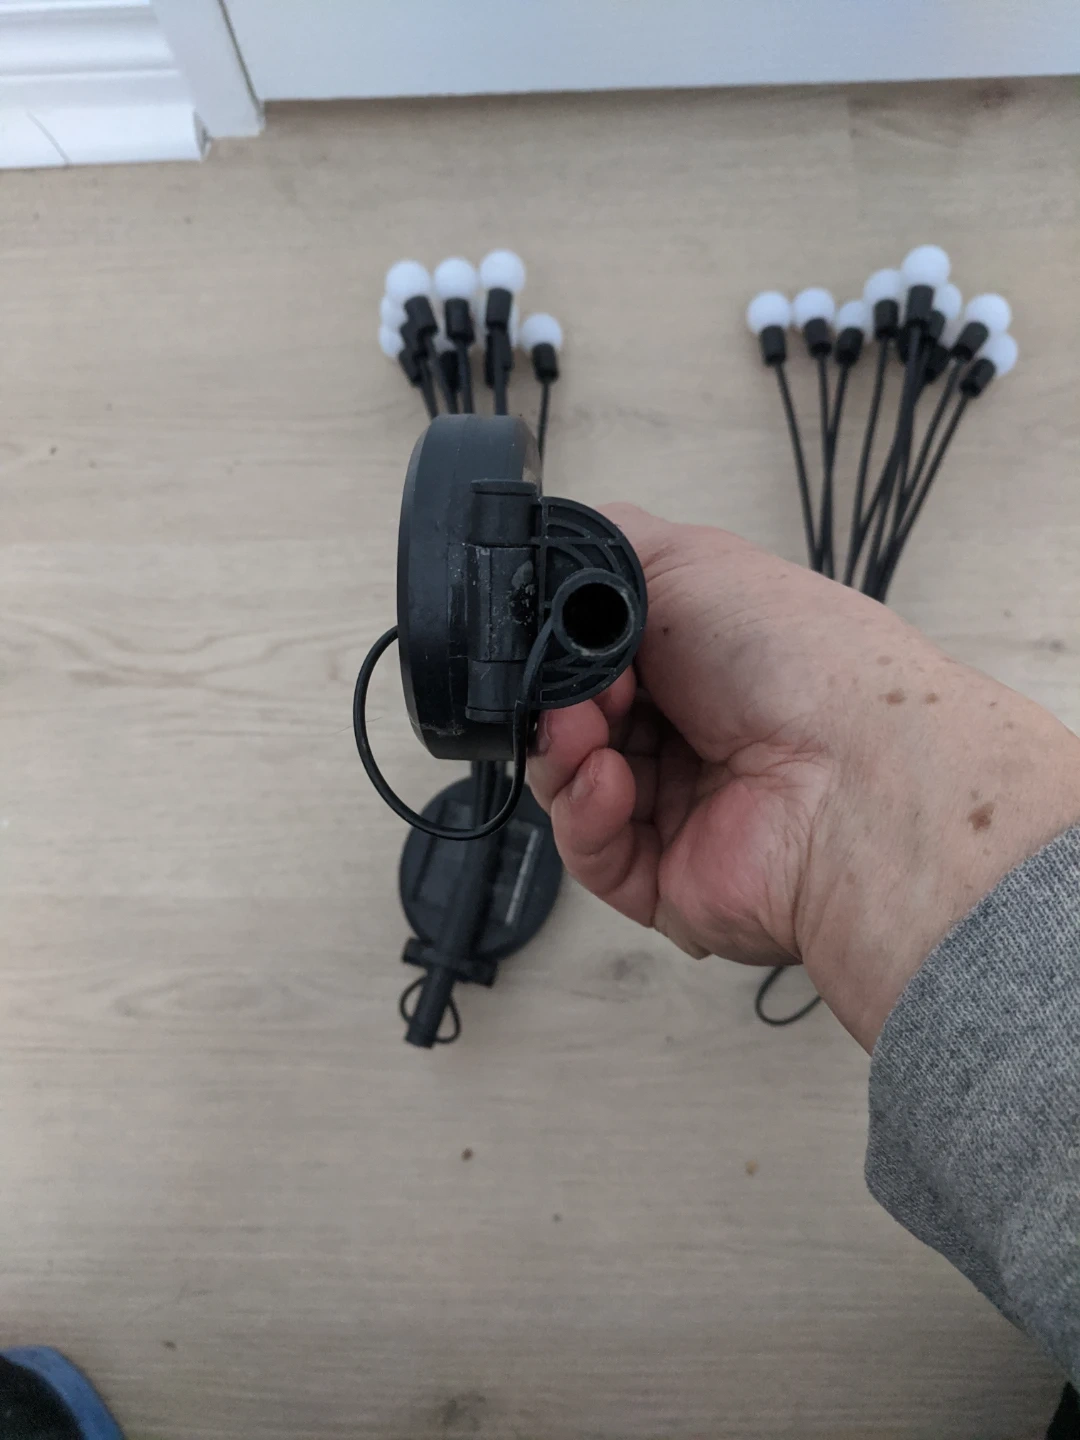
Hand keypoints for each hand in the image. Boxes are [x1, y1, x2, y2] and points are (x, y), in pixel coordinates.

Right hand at [528, 505, 1079, 1049]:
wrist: (856, 773)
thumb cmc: (798, 660)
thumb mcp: (689, 561)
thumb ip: (604, 552)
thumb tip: (549, 561)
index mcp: (697, 664)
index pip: (594, 659)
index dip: (564, 648)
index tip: (559, 635)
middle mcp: (688, 736)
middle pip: (572, 721)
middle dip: (558, 700)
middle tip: (576, 686)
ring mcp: (676, 811)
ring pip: (568, 786)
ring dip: (563, 750)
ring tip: (587, 726)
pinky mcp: (666, 879)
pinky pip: (592, 854)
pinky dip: (583, 813)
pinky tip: (607, 780)